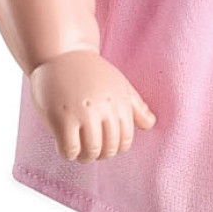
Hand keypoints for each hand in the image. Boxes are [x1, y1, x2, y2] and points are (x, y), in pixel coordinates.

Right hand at [29, 50, 155, 161]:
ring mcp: (83, 113)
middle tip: (90, 150)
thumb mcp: (118, 84)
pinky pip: (70, 149)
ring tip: (78, 152)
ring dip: (85, 157)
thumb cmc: (90, 71)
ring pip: (91, 151)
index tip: (104, 145)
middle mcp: (104, 108)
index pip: (125, 141)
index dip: (115, 148)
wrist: (61, 54)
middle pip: (109, 148)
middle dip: (100, 155)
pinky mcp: (62, 117)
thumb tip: (151, 124)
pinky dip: (69, 154)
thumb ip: (135, 106)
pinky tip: (64, 146)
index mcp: (120, 102)